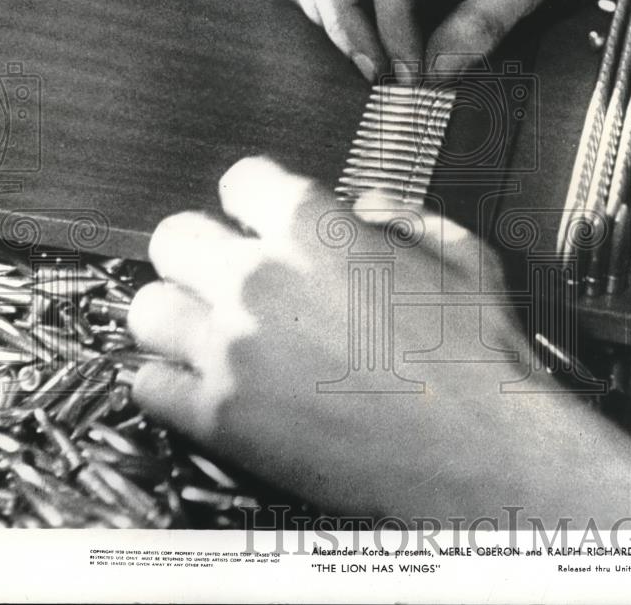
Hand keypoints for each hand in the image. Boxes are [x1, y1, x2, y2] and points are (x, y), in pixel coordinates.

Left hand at [127, 156, 556, 517]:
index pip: (241, 179)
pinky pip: (150, 386)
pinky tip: (206, 385)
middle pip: (175, 237)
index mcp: (317, 230)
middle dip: (202, 250)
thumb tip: (367, 207)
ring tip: (211, 331)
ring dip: (178, 315)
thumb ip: (408, 215)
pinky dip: (171, 383)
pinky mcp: (223, 417)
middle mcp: (261, 280)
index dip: (256, 198)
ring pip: (148, 309)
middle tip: (228, 274)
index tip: (262, 219)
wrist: (482, 449)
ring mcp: (234, 350)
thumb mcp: (464, 255)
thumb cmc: (479, 355)